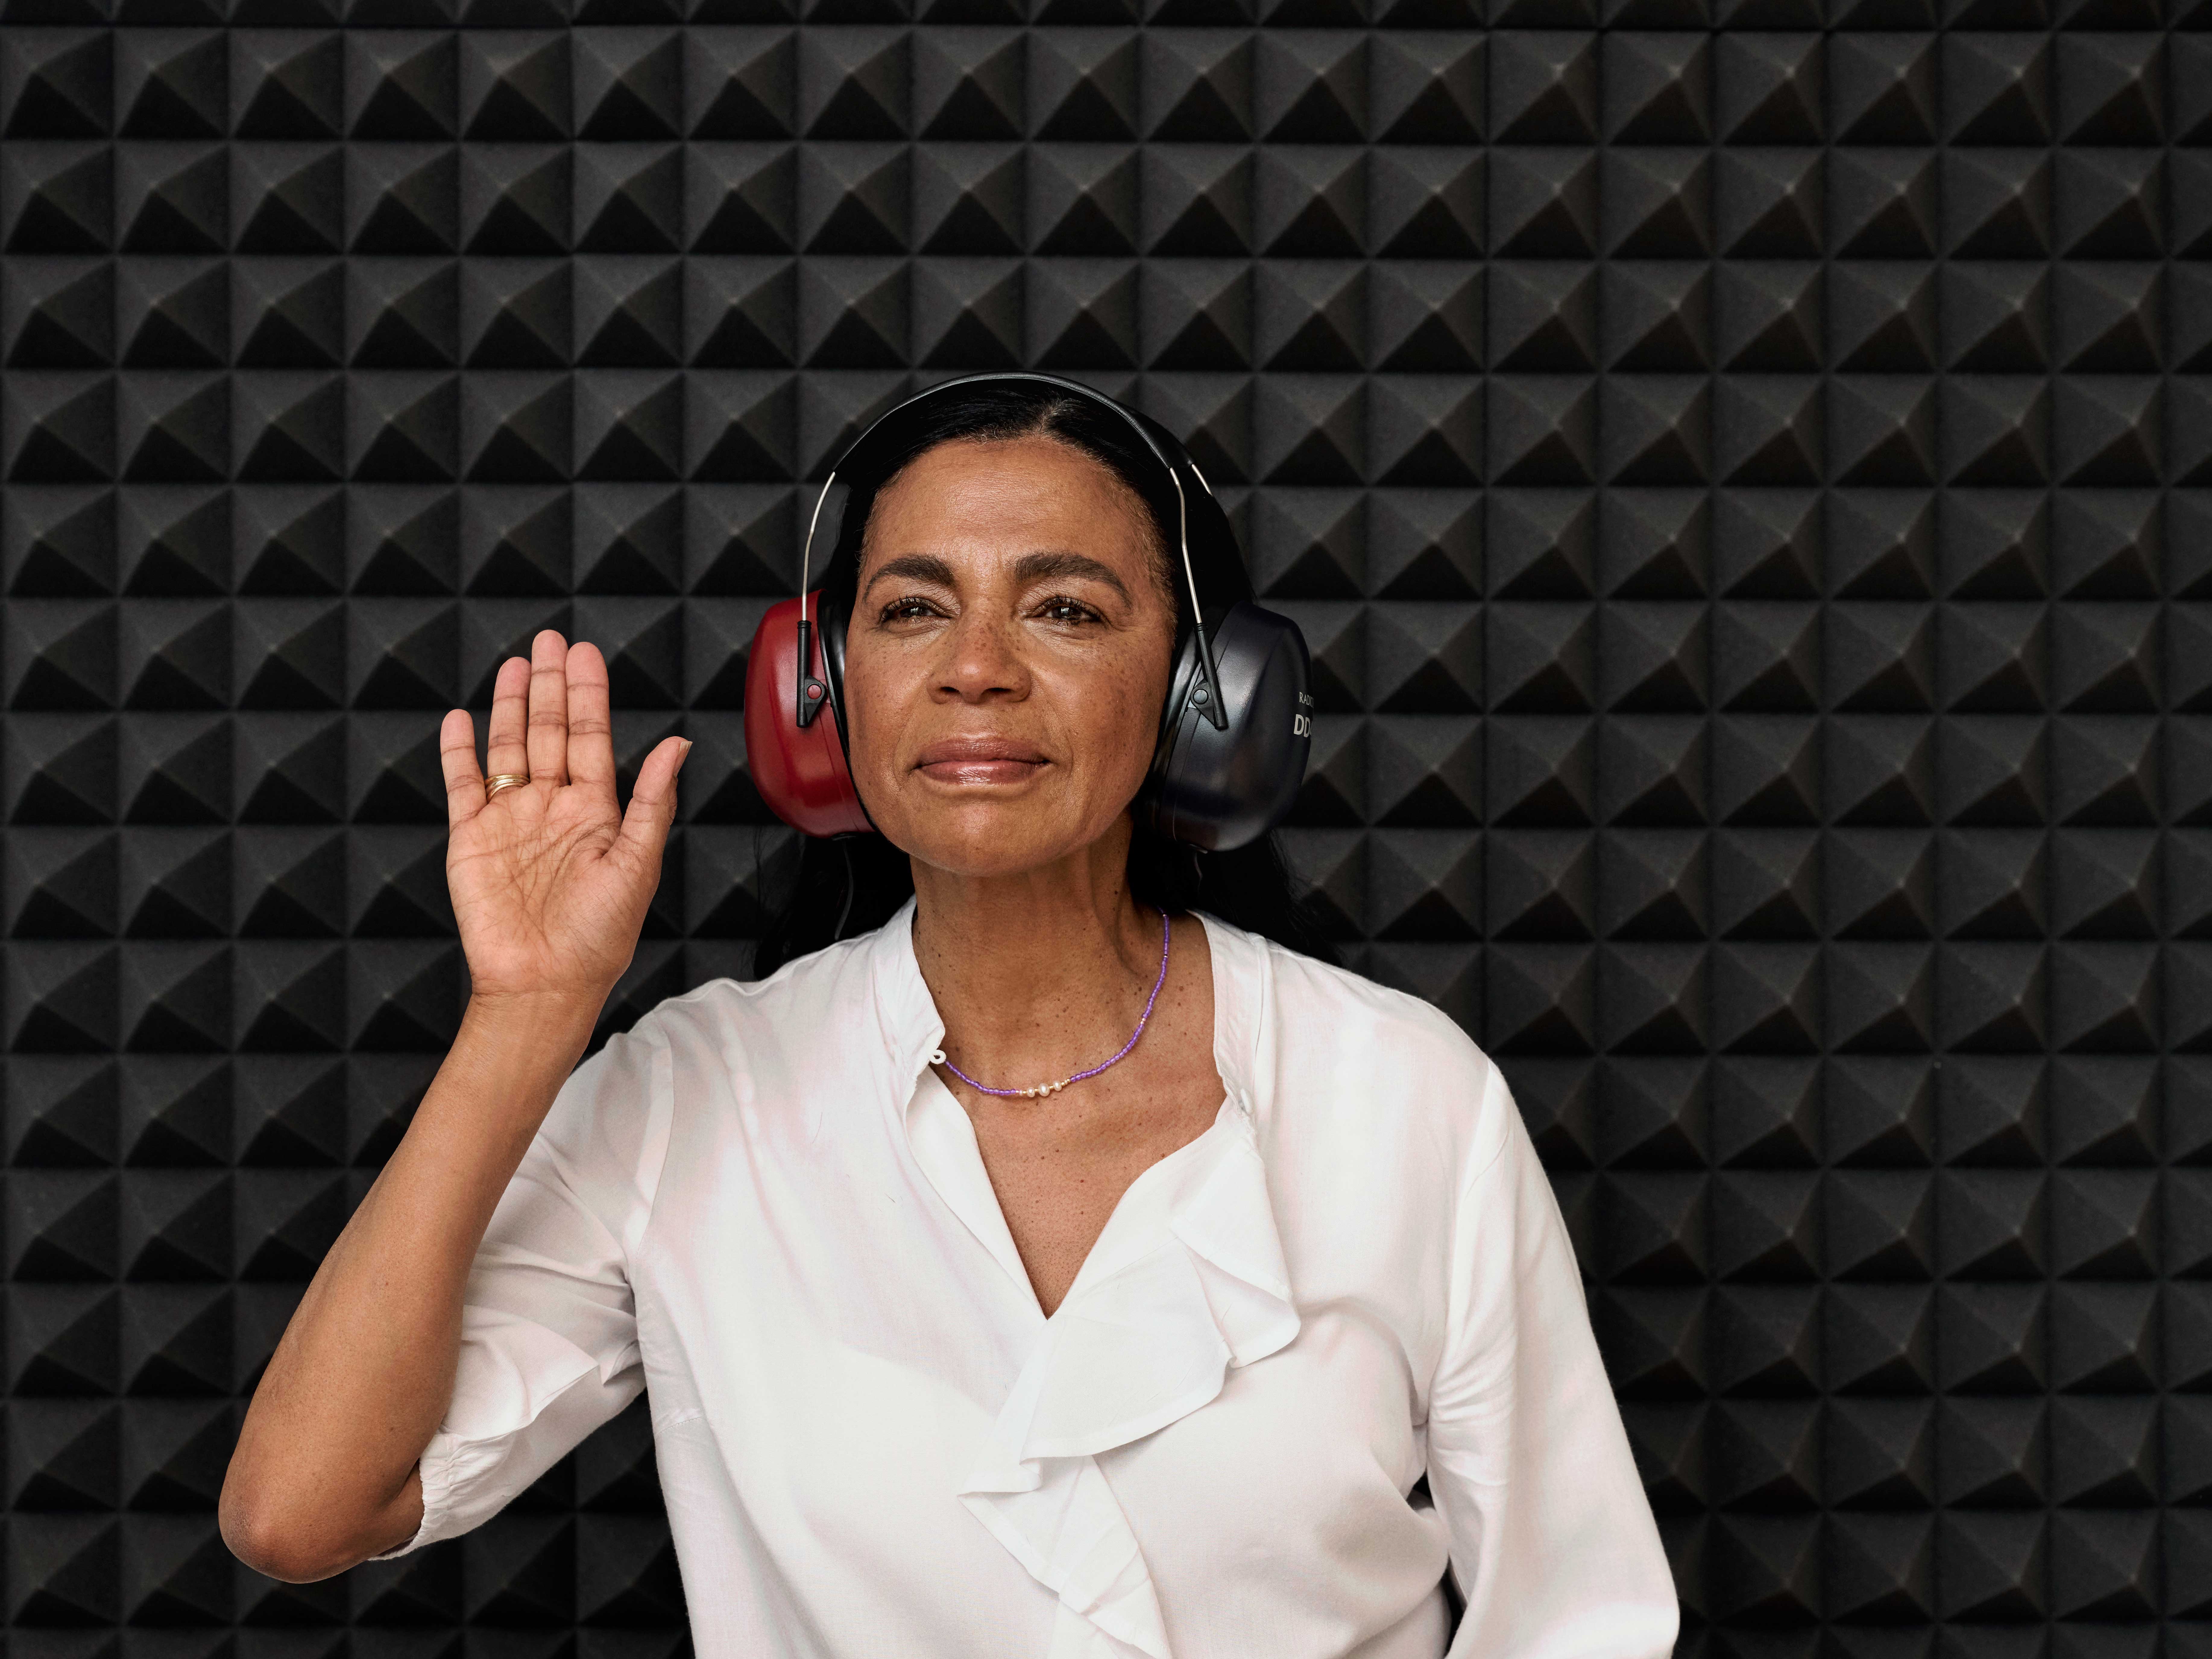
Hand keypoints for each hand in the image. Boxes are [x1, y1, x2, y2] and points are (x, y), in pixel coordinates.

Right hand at [440, 630, 689, 1007]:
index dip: (588, 696)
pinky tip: (461, 719)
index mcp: (596, 813)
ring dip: (511, 707)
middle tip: (550, 640)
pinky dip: (460, 752)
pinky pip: (464, 785)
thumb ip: (652, 800)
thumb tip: (676, 744)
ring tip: (515, 665)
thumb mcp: (637, 864)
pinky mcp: (471, 838)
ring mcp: (510, 820)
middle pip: (550, 732)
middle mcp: (552, 809)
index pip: (591, 738)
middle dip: (550, 686)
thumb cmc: (597, 936)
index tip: (585, 655)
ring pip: (509, 747)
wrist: (544, 983)